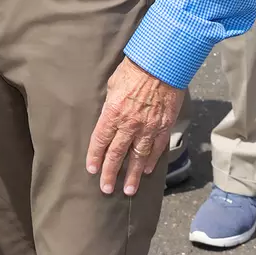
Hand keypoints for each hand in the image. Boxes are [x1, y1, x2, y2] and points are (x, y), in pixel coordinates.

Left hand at [86, 56, 184, 196]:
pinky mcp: (163, 126)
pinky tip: (146, 170)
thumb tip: (107, 117)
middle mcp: (129, 124)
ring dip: (132, 175)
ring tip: (129, 190)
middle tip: (106, 189)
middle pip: (116, 154)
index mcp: (113, 113)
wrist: (161, 64)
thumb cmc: (134, 70)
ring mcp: (148, 127)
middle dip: (110, 173)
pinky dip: (151, 161)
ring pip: (138, 157)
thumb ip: (110, 105)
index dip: (95, 157)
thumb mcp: (112, 85)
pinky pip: (156, 148)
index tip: (92, 170)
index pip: (100, 141)